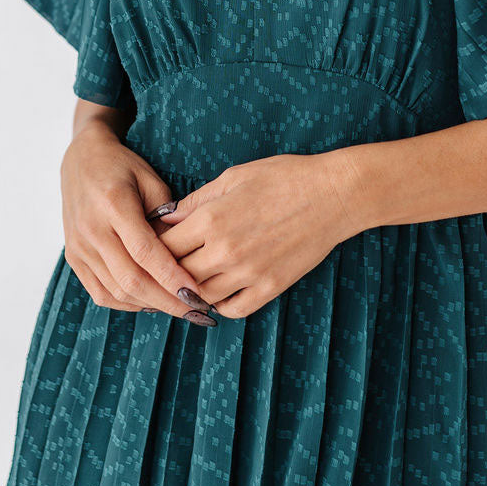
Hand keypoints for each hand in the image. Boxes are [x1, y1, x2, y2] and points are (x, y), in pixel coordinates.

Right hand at [60, 122, 217, 321]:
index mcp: (113, 203)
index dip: (171, 277)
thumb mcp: (151, 180)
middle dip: (166, 300)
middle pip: (130, 279)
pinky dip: (127, 303)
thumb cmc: (122, 167)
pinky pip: (101, 293)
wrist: (80, 160)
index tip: (197, 293)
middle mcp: (92, 229)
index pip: (145, 251)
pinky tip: (151, 301)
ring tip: (179, 307)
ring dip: (150, 304)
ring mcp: (79, 247)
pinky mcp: (73, 259)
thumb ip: (166, 217)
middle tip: (196, 310)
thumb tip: (184, 256)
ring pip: (116, 291)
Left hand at [155, 150, 360, 319]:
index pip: (164, 245)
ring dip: (191, 289)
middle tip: (164, 267)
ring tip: (188, 281)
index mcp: (213, 218)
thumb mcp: (234, 176)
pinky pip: (233, 309)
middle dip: (167, 270)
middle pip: (177, 273)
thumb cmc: (284, 177)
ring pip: (202, 295)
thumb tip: (167, 217)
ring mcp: (248, 273)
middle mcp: (225, 250)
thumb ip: (197, 200)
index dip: (154, 245)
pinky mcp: (270, 287)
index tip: (152, 244)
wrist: (333, 195)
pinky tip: (218, 292)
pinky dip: (220, 305)